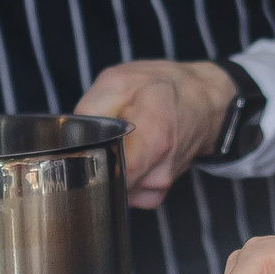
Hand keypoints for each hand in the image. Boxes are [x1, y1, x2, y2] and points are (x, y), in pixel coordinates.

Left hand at [74, 59, 234, 207]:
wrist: (202, 102)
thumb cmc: (163, 88)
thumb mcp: (120, 80)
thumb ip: (91, 109)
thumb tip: (72, 138)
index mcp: (155, 136)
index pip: (116, 173)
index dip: (89, 163)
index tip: (84, 148)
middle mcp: (160, 169)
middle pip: (106, 181)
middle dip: (94, 160)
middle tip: (104, 135)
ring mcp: (159, 186)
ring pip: (112, 187)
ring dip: (108, 165)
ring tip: (122, 140)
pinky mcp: (157, 193)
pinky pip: (124, 192)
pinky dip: (120, 174)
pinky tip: (129, 153)